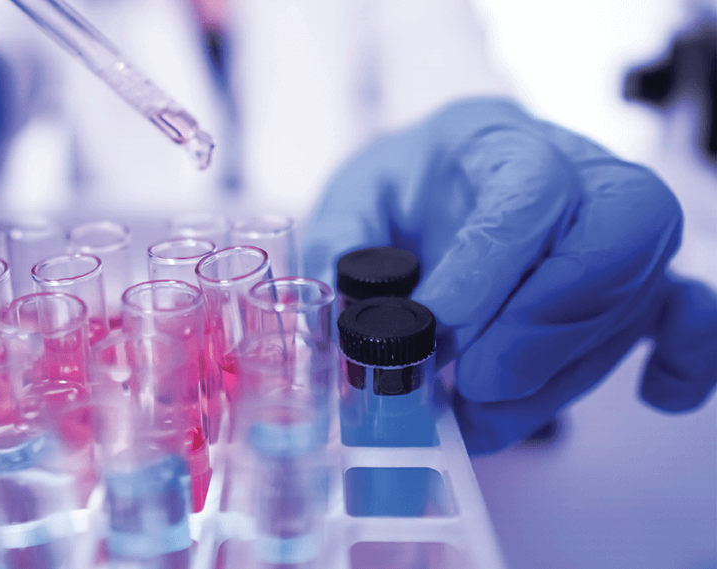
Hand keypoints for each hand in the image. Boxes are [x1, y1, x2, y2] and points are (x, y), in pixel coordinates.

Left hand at [302, 98, 716, 452]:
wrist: (439, 187)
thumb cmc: (402, 192)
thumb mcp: (353, 201)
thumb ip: (344, 249)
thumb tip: (354, 322)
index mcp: (496, 140)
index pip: (528, 189)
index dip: (492, 265)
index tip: (439, 330)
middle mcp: (577, 171)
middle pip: (615, 233)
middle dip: (544, 326)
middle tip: (475, 386)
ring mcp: (616, 227)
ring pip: (635, 295)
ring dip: (560, 375)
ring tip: (481, 416)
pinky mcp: (638, 279)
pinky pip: (689, 312)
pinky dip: (685, 358)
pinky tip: (656, 393)